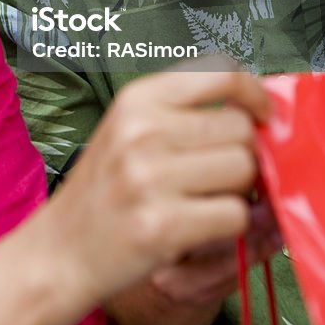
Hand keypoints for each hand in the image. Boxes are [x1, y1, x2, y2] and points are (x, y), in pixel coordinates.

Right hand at [47, 68, 270, 305]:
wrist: (61, 251)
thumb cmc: (107, 188)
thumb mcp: (130, 129)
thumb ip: (185, 111)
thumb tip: (259, 109)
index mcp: (137, 98)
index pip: (222, 73)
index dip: (255, 94)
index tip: (262, 116)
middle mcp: (142, 130)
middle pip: (241, 128)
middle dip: (245, 154)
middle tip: (223, 174)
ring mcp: (150, 178)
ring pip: (244, 170)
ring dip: (239, 191)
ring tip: (207, 200)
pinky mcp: (163, 226)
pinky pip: (235, 216)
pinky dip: (230, 225)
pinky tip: (200, 226)